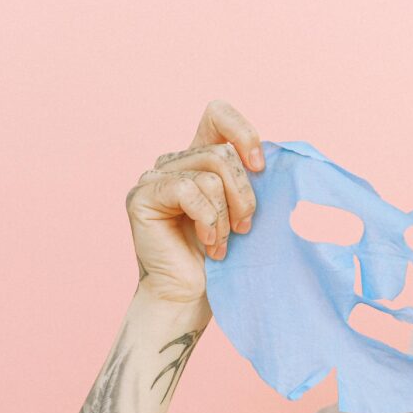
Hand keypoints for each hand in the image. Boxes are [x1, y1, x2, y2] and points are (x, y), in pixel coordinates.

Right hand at [125, 99, 262, 304]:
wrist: (191, 297)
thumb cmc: (222, 260)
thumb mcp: (244, 210)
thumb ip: (250, 178)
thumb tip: (270, 155)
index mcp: (199, 158)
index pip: (217, 115)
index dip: (243, 133)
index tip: (260, 168)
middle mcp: (174, 162)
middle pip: (222, 153)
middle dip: (244, 194)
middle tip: (243, 229)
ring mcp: (154, 178)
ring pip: (209, 174)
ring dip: (225, 215)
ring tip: (221, 243)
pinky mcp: (142, 197)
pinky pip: (188, 190)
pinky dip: (207, 220)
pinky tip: (208, 243)